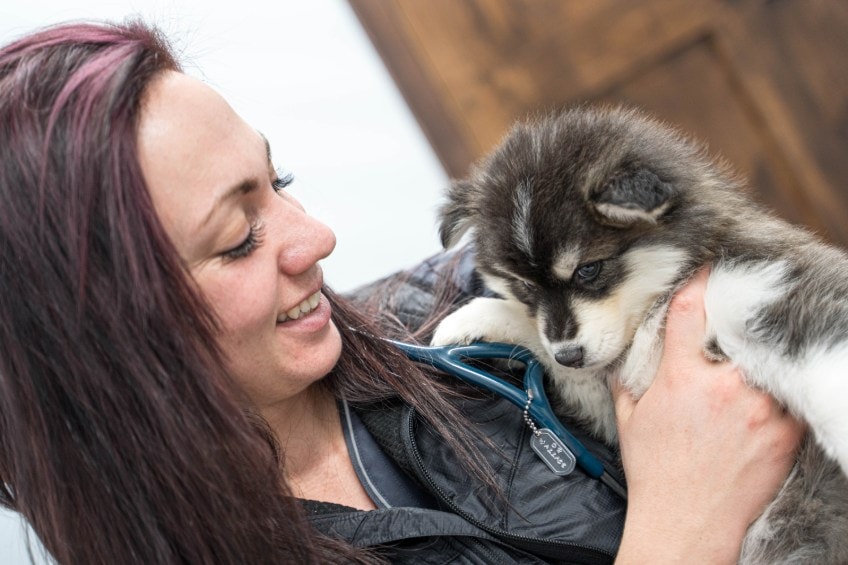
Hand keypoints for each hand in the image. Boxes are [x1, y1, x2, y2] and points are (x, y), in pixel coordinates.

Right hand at [612, 268, 804, 563]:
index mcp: (682, 378)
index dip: (699, 283)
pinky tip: (762, 390)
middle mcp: (725, 387)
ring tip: (745, 360)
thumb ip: (628, 377)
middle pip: (741, 329)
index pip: (692, 310)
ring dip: (758, 354)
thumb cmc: (656, 471)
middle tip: (733, 316)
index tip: (706, 270)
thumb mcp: (629, 416)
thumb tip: (623, 353)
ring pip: (768, 359)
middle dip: (735, 321)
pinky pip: (788, 391)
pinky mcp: (786, 431)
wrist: (688, 522)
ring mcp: (762, 409)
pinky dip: (778, 386)